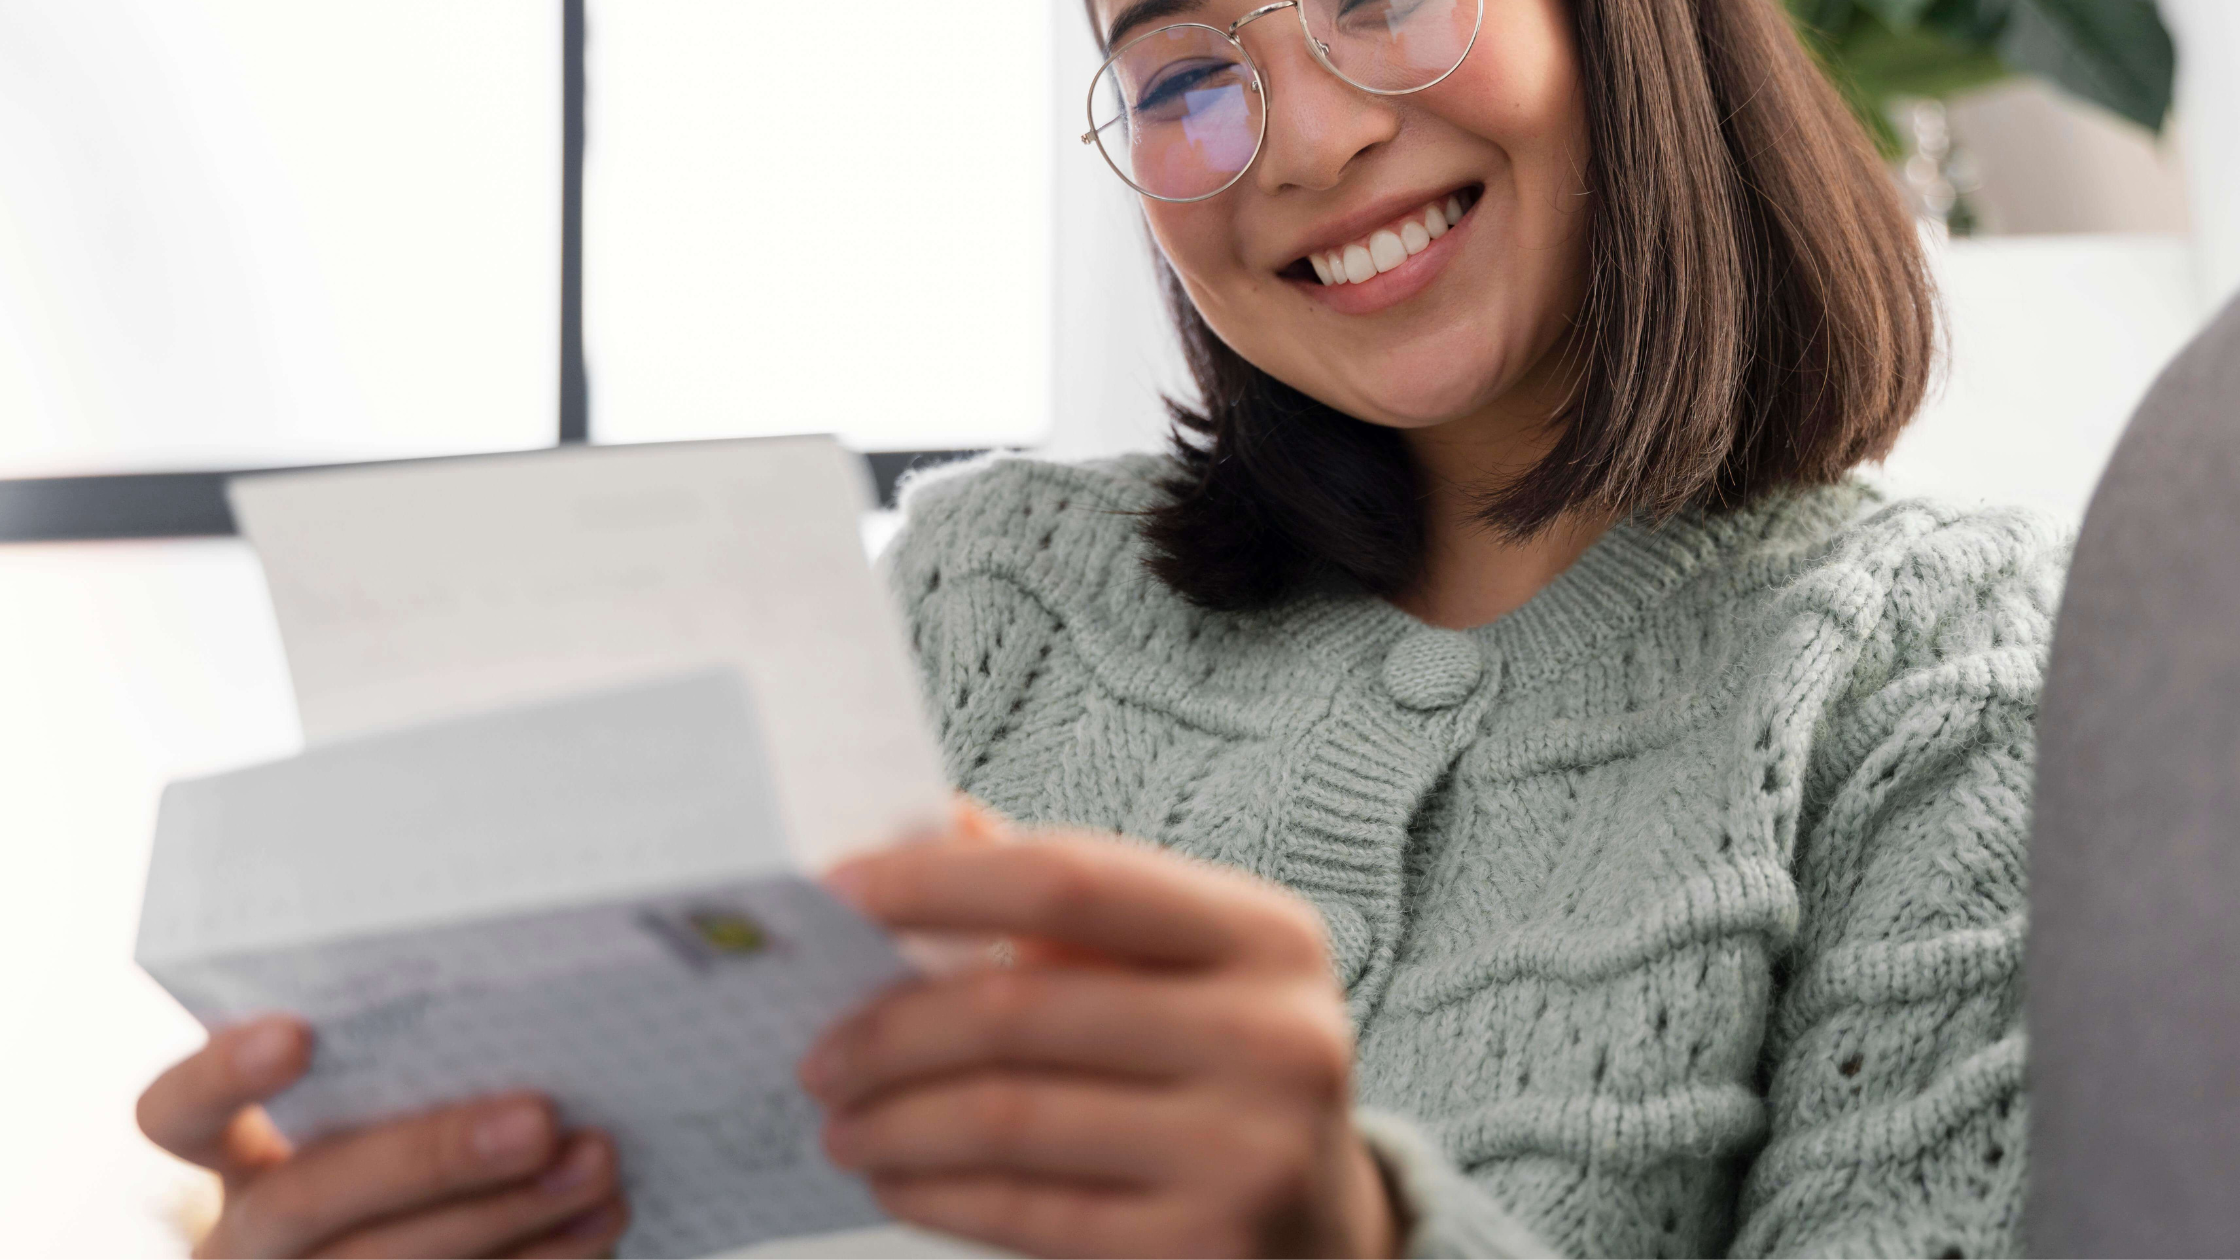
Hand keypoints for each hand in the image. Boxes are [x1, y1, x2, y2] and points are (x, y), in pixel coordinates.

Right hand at [137, 1017, 628, 1256]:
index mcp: (233, 1154)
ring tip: (597, 1163)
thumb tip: (530, 1003)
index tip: (296, 1033)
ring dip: (507, 1216)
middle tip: (538, 1118)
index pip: (178, 1113)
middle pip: (306, 1200)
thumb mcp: (394, 1096)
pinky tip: (599, 1224)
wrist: (432, 1226)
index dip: (224, 1075)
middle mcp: (253, 1233)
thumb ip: (423, 1058)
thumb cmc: (420, 1127)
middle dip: (429, 1158)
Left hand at [800, 830, 1400, 1258]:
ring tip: (842, 1122)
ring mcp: (1246, 1151)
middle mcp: (1274, 1035)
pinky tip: (896, 1180)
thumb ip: (1068, 902)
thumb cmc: (1223, 1071)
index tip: (834, 892)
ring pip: (1008, 1118)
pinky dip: (934, 1193)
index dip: (936, 882)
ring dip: (894, 1120)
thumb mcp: (1182, 969)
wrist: (1324, 1232)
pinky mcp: (1201, 1247)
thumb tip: (925, 827)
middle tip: (818, 1052)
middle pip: (1021, 1007)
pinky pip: (1024, 1211)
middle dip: (889, 1031)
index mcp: (1266, 933)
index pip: (1071, 878)